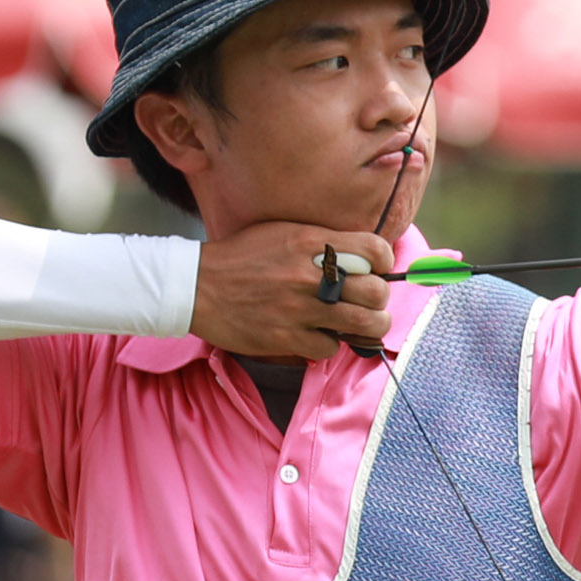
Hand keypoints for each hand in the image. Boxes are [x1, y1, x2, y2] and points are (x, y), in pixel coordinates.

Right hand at [192, 221, 398, 359]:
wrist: (196, 285)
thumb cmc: (242, 257)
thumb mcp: (283, 233)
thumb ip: (322, 242)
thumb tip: (361, 256)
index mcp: (310, 242)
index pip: (374, 250)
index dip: (385, 262)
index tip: (378, 270)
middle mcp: (309, 275)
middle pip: (377, 292)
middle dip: (379, 300)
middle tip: (369, 303)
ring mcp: (298, 308)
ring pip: (363, 324)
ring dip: (367, 327)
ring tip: (359, 325)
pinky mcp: (286, 338)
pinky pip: (330, 347)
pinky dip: (328, 344)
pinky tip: (316, 335)